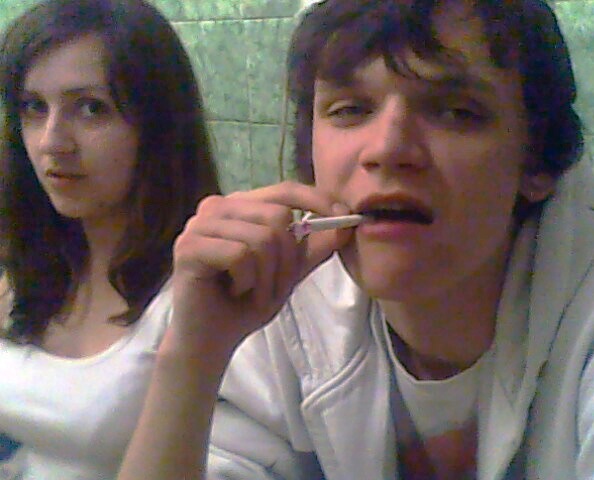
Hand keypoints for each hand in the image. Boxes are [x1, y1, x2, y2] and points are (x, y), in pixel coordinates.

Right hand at [165, 181, 351, 363]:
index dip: (316, 200)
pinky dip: (247, 282)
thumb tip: (346, 225)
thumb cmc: (245, 303)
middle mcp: (217, 207)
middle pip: (278, 217)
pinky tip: (233, 292)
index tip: (344, 218)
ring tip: (252, 293)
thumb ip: (313, 248)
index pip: (284, 190)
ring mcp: (199, 224)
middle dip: (288, 260)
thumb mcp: (288, 273)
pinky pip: (240, 255)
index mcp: (239, 206)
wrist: (210, 340)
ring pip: (262, 239)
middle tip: (275, 288)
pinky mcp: (188, 246)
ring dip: (267, 277)